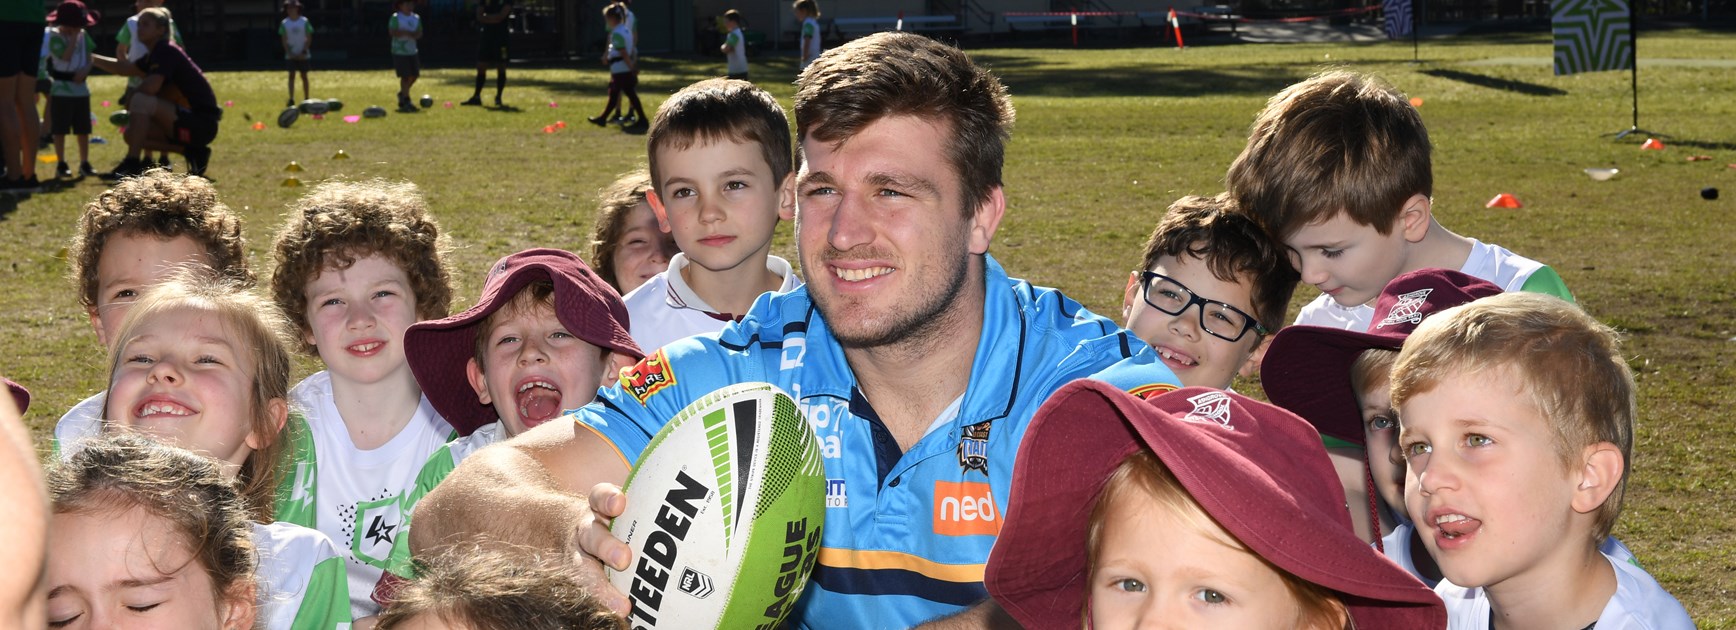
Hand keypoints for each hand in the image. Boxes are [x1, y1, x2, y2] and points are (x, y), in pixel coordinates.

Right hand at [572, 482, 632, 614]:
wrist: (568, 527)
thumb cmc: (610, 516)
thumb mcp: (618, 503)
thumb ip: (643, 505)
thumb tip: (687, 515)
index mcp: (597, 507)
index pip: (599, 497)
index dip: (607, 499)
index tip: (619, 504)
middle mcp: (587, 530)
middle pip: (593, 536)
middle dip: (607, 547)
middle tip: (624, 560)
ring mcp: (581, 555)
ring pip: (583, 568)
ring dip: (602, 587)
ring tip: (622, 606)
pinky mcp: (581, 574)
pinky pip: (588, 589)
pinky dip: (604, 600)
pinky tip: (622, 611)